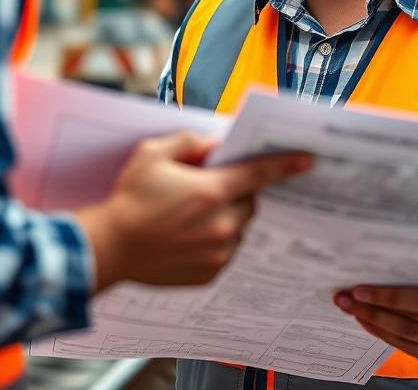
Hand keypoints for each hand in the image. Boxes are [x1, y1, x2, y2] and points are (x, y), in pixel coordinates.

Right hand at [75, 132, 312, 290]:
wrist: (110, 247)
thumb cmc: (129, 199)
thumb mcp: (153, 154)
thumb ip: (190, 143)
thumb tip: (215, 144)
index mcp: (211, 191)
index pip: (259, 174)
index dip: (285, 165)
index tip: (307, 160)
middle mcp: (222, 224)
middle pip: (249, 202)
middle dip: (235, 192)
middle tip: (207, 190)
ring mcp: (218, 252)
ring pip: (237, 228)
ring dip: (224, 219)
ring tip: (189, 218)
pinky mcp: (209, 273)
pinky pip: (224, 251)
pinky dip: (213, 242)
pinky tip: (185, 237)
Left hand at [333, 267, 417, 364]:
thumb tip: (379, 255)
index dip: (391, 296)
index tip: (360, 288)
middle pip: (411, 320)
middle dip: (372, 308)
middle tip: (344, 296)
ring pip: (406, 335)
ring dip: (373, 321)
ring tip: (350, 307)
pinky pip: (408, 347)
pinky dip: (384, 334)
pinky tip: (367, 321)